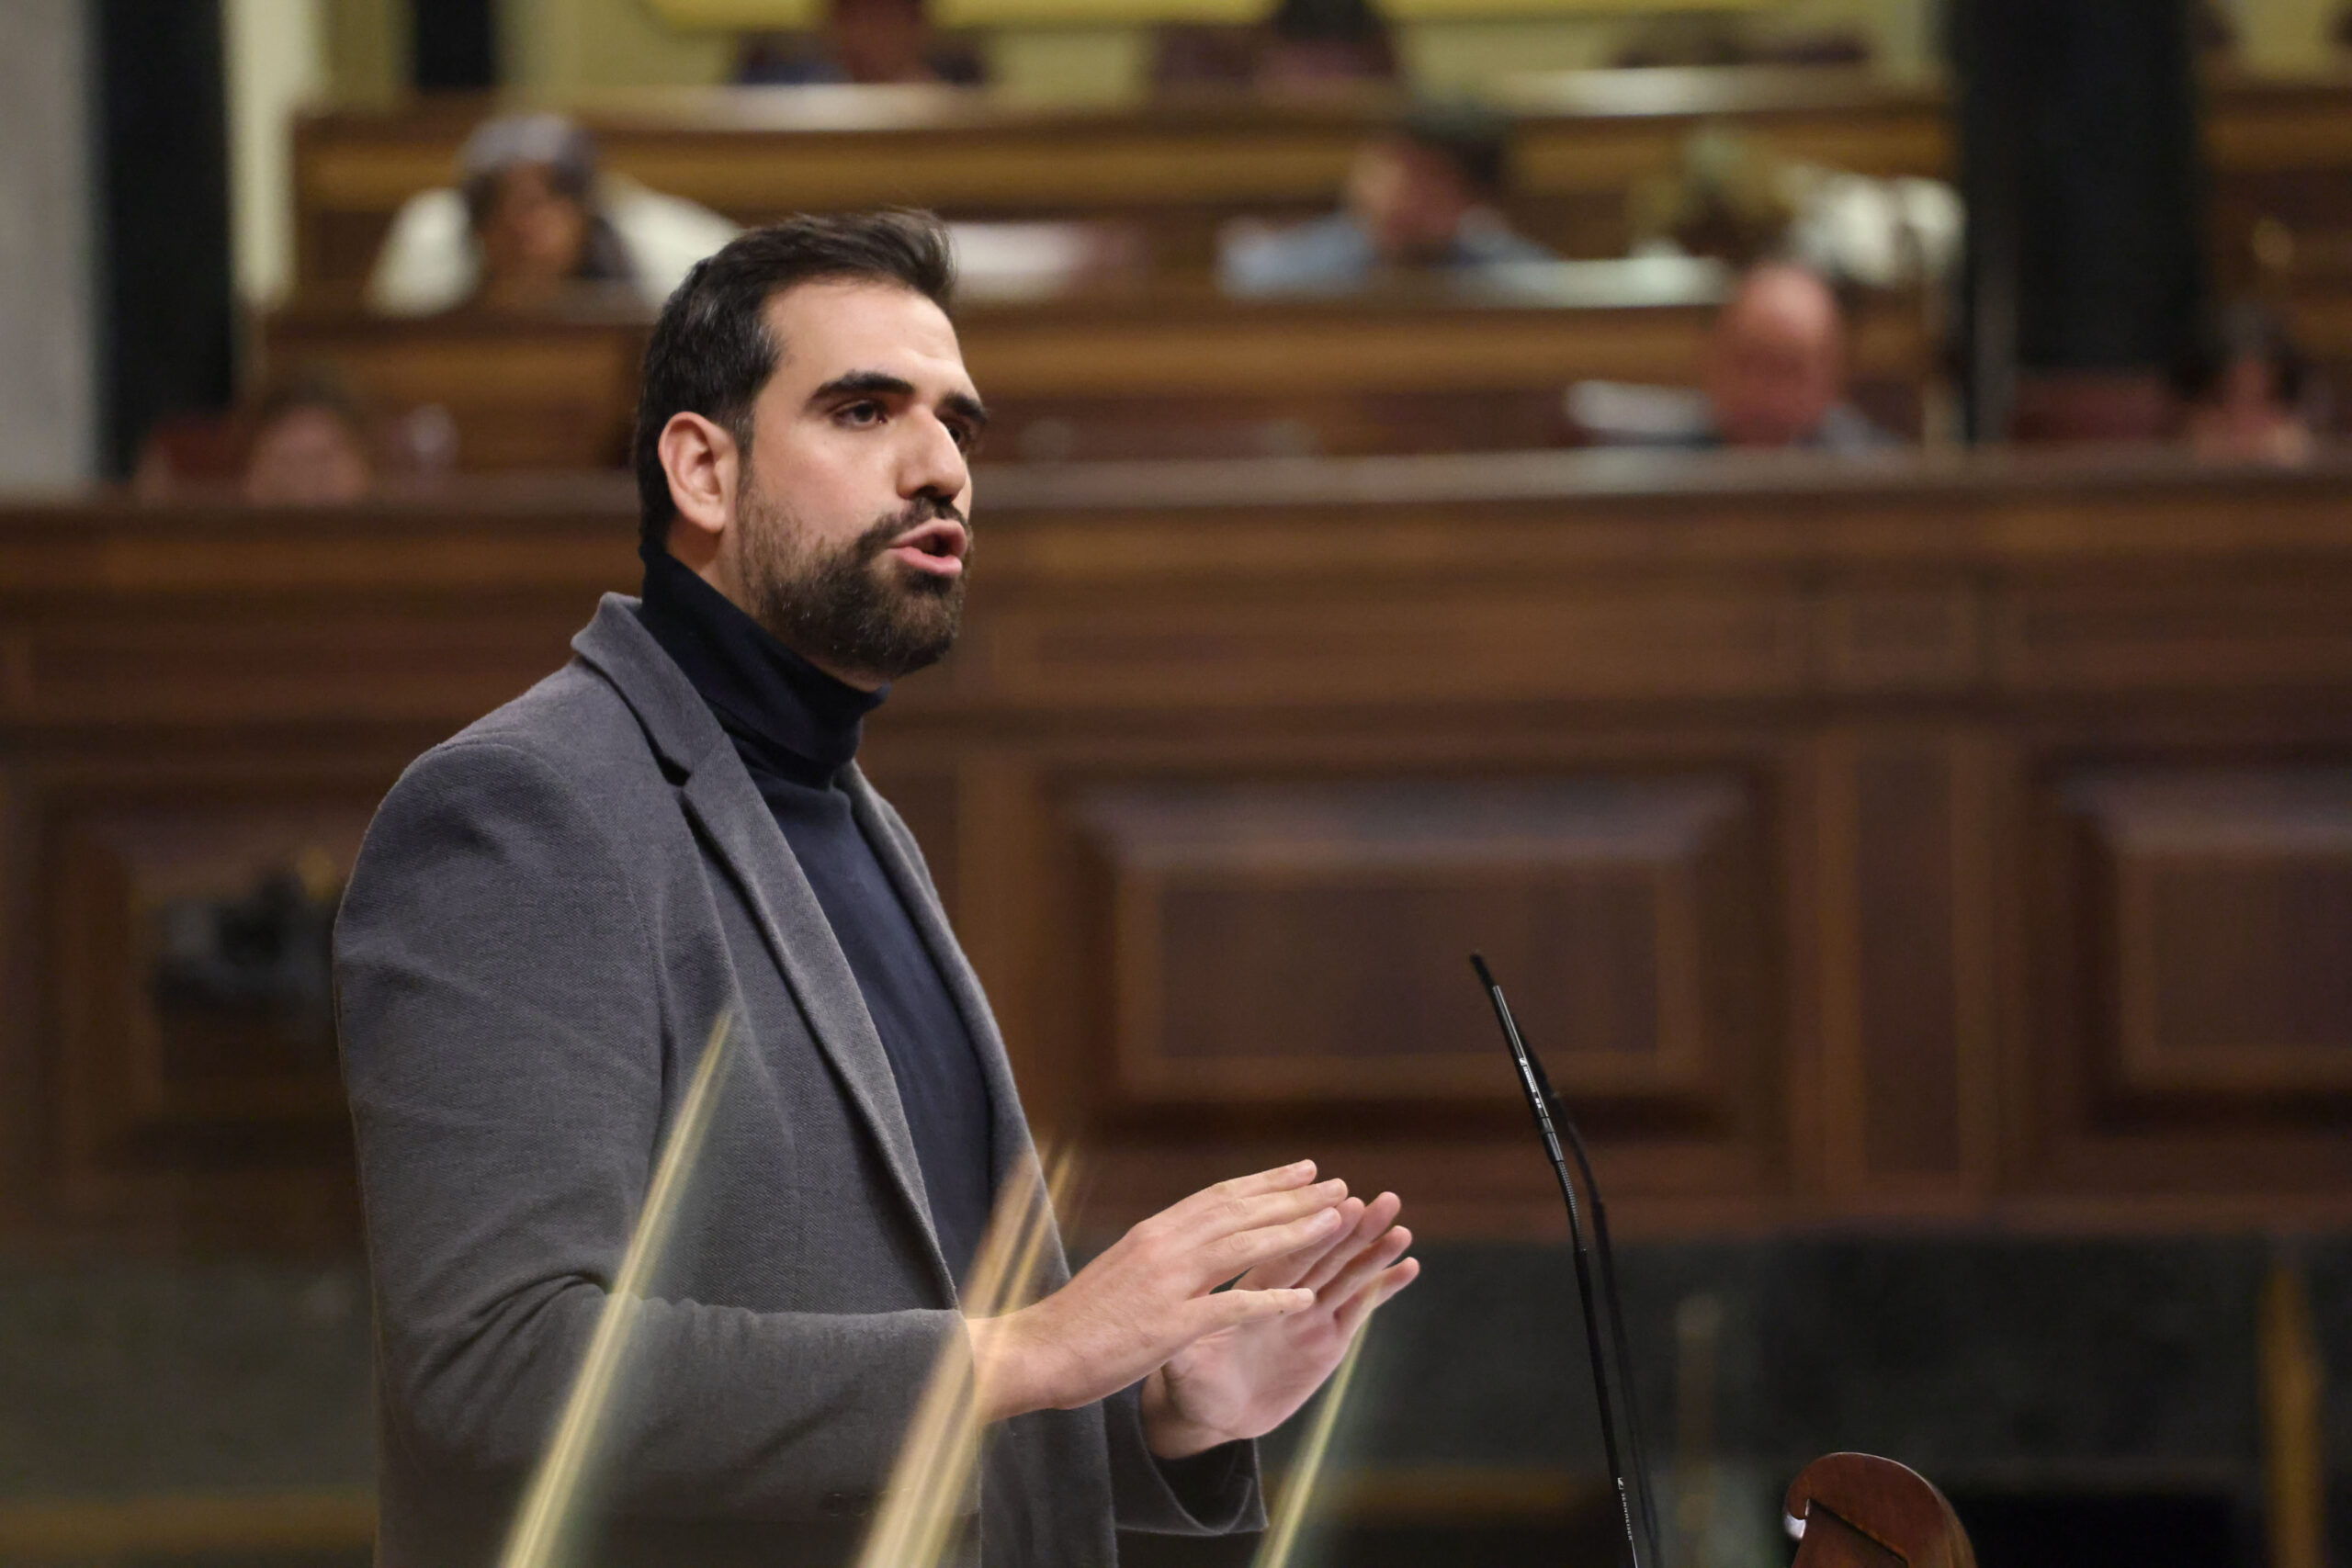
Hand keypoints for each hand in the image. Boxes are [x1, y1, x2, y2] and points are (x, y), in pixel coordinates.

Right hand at [968, 1162, 1349, 1423]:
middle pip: (1241, 1213)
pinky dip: (1270, 1300)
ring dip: (1295, 1233)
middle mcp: (1163, 1246)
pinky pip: (1230, 1307)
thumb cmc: (1079, 1319)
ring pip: (1243, 1248)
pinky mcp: (1167, 1325)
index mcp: (1153, 1232)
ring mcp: (1166, 1284)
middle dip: (1295, 1199)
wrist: (1037, 1351)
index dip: (1267, 1182)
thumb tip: (1188, 1236)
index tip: (1305, 1170)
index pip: (1221, 1197)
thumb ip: (1159, 1252)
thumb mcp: (1122, 1269)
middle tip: (1339, 1185)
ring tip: (1337, 1223)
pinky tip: (1304, 1298)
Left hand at [1140, 1190, 1416, 1458]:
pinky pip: (1359, 1309)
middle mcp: (1287, 1294)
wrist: (1212, 1411)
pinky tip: (1408, 1268)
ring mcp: (1311, 1315)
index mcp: (1253, 1291)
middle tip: (1386, 1201)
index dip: (1312, 1230)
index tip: (1340, 1201)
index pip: (1285, 1256)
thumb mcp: (1184, 1366)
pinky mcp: (1328, 1340)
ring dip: (1374, 1252)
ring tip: (1402, 1229)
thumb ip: (1188, 1347)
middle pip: (1324, 1255)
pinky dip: (1383, 1289)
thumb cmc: (1192, 1383)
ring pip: (1347, 1277)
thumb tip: (1178, 1330)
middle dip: (1354, 1229)